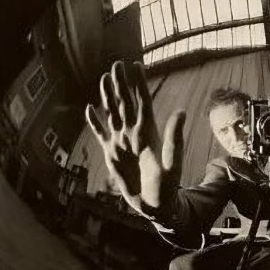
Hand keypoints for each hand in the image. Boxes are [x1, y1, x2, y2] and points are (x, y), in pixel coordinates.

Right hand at [85, 60, 184, 212]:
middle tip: (116, 64)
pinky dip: (94, 122)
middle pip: (125, 103)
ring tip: (103, 78)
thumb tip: (181, 112)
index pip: (142, 102)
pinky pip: (101, 133)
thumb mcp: (172, 162)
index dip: (138, 84)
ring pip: (112, 113)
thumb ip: (174, 138)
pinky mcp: (111, 154)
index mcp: (148, 132)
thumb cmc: (167, 186)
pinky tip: (89, 109)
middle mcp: (134, 133)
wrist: (155, 205)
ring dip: (107, 97)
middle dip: (120, 84)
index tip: (135, 64)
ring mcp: (121, 142)